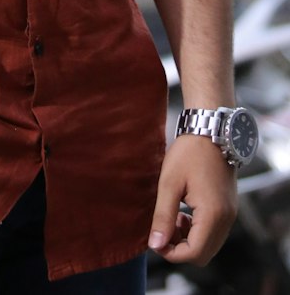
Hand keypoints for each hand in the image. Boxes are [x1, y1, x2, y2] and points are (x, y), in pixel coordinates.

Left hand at [148, 135, 237, 266]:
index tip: (155, 240)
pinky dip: (198, 232)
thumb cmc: (189, 153)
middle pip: (202, 255)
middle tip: (163, 228)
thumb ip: (163, 216)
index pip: (194, 253)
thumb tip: (155, 245)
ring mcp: (230, 215)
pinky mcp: (229, 209)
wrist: (211, 131)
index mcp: (212, 214)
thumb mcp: (169, 183)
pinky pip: (214, 234)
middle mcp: (226, 220)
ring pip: (209, 246)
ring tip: (173, 216)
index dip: (172, 253)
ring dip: (188, 240)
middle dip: (180, 249)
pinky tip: (184, 212)